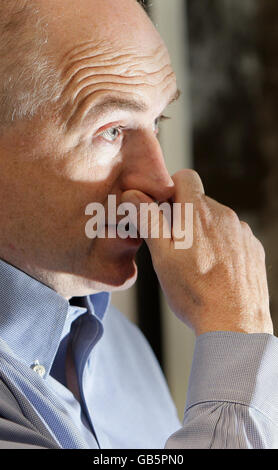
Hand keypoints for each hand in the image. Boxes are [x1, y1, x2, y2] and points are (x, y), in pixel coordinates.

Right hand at [121, 169, 272, 335]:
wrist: (234, 323)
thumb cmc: (193, 291)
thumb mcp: (161, 254)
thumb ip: (148, 219)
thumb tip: (132, 195)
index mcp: (198, 211)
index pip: (185, 177)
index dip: (171, 190)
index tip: (164, 213)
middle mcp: (225, 215)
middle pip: (199, 202)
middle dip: (184, 217)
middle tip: (174, 248)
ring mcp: (242, 232)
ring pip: (216, 222)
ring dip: (203, 234)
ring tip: (196, 265)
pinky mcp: (254, 248)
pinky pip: (233, 238)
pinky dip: (222, 247)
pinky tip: (216, 272)